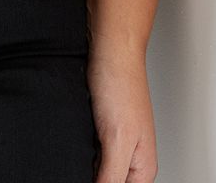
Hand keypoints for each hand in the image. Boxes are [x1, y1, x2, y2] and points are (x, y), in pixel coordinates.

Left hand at [87, 49, 157, 182]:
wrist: (110, 45)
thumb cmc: (119, 83)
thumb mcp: (117, 140)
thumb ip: (111, 176)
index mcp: (142, 168)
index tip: (89, 173)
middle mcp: (132, 156)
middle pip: (108, 182)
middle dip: (91, 174)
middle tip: (82, 156)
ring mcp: (116, 139)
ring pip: (95, 166)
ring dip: (84, 161)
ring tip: (78, 145)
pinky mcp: (102, 125)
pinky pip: (88, 147)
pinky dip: (80, 145)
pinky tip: (73, 138)